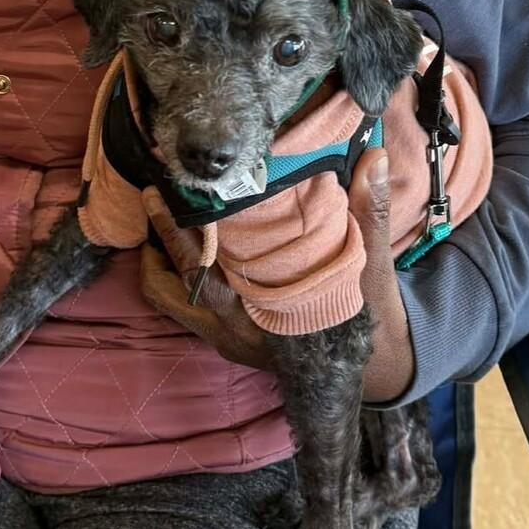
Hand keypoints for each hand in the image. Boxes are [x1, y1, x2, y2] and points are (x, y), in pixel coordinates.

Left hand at [138, 150, 415, 399]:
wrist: (367, 370)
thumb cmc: (365, 315)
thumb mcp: (371, 269)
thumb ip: (368, 213)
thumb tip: (372, 158)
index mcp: (262, 311)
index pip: (202, 267)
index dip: (176, 227)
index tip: (161, 189)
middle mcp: (233, 329)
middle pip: (171, 284)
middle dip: (158, 239)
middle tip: (156, 196)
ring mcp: (223, 338)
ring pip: (168, 300)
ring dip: (161, 261)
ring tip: (165, 221)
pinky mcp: (222, 340)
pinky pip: (180, 307)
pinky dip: (176, 276)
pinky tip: (188, 246)